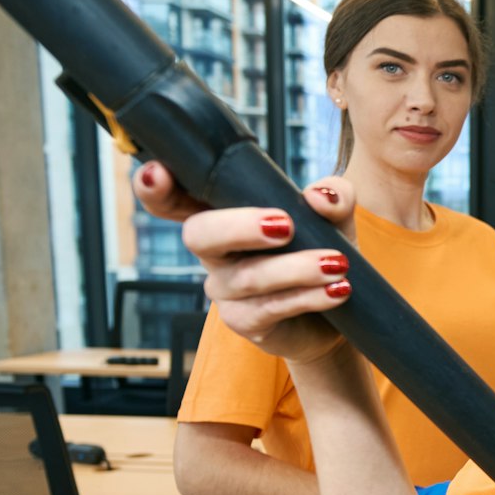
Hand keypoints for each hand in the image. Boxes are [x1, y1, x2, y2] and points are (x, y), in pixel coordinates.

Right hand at [131, 162, 357, 363]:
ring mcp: (224, 288)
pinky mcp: (244, 322)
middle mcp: (213, 250)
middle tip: (285, 224)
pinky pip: (270, 308)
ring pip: (247, 276)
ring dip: (296, 268)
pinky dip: (308, 296)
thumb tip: (318, 196)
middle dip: (238, 226)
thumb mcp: (334, 219)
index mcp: (223, 213)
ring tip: (337, 263)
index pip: (176, 198)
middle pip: (199, 234)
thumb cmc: (321, 251)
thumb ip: (333, 198)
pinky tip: (337, 290)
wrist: (338, 311)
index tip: (157, 172)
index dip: (156, 187)